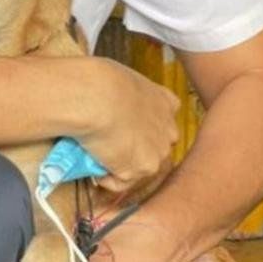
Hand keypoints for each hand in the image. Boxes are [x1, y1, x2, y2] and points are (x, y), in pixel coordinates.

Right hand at [77, 59, 179, 195]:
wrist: (97, 98)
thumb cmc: (100, 81)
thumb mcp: (121, 80)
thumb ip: (126, 96)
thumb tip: (108, 106)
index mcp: (166, 102)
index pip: (163, 121)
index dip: (142, 128)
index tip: (121, 128)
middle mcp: (169, 129)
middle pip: (155, 148)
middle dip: (134, 150)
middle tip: (107, 145)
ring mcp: (158, 152)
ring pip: (139, 167)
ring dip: (119, 165)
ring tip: (95, 155)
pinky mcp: (142, 169)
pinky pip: (121, 181)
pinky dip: (105, 177)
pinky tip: (93, 162)